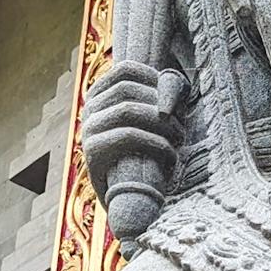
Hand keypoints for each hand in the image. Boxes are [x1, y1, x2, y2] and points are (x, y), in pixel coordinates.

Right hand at [80, 62, 185, 197]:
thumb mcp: (152, 121)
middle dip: (163, 105)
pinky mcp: (93, 153)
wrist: (127, 200)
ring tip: (180, 139)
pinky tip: (170, 155)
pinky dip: (156, 143)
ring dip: (163, 124)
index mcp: (101, 95)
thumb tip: (173, 82)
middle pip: (129, 90)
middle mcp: (89, 109)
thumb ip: (163, 97)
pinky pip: (128, 136)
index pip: (125, 70)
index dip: (154, 77)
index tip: (176, 98)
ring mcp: (88, 130)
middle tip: (183, 125)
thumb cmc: (147, 153)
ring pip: (128, 110)